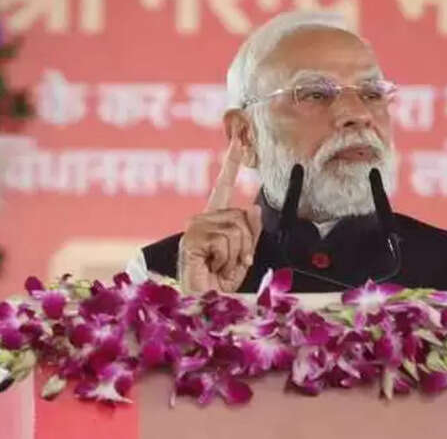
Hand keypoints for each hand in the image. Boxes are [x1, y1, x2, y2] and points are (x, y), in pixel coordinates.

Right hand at [177, 138, 261, 292]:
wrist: (202, 305)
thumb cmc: (217, 286)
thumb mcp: (241, 256)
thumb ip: (249, 233)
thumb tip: (255, 208)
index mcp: (213, 221)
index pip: (223, 187)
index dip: (231, 163)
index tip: (237, 140)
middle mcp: (201, 220)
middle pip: (242, 216)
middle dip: (246, 244)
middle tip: (231, 263)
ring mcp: (194, 228)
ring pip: (236, 228)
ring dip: (236, 254)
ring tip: (219, 266)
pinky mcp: (192, 238)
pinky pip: (225, 239)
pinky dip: (226, 258)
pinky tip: (211, 267)